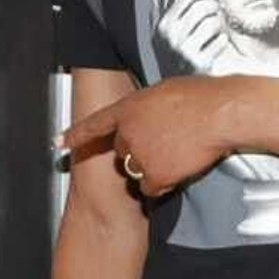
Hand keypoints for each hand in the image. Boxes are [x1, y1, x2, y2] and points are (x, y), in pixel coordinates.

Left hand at [59, 77, 237, 198]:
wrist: (219, 113)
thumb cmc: (200, 97)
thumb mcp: (163, 90)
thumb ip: (146, 106)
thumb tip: (147, 114)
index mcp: (128, 109)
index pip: (94, 124)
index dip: (75, 135)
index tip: (59, 143)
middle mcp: (127, 133)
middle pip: (123, 152)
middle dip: (139, 150)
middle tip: (167, 141)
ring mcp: (139, 155)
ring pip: (137, 170)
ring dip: (152, 166)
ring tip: (177, 151)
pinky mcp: (154, 174)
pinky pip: (151, 187)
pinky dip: (163, 183)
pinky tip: (179, 167)